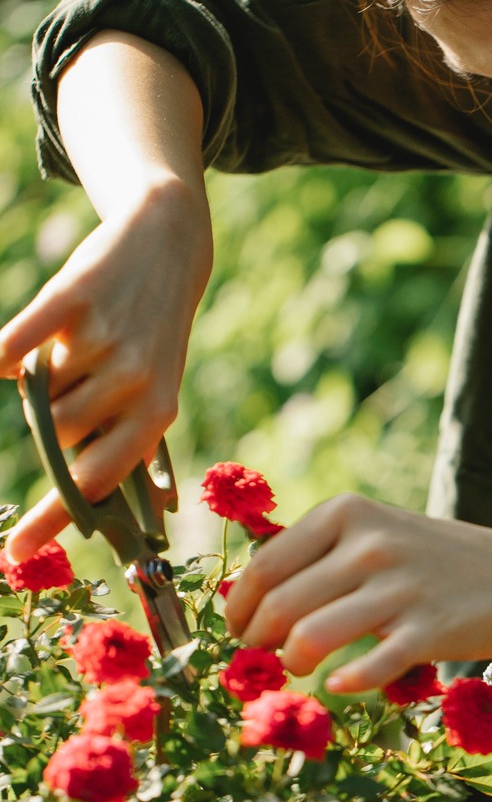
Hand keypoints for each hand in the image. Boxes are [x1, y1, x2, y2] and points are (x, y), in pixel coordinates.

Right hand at [0, 184, 211, 560]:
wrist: (165, 248)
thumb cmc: (154, 334)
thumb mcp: (158, 391)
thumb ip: (132, 444)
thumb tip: (134, 511)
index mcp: (158, 414)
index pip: (99, 481)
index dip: (55, 518)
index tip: (15, 553)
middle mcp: (137, 383)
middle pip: (56, 436)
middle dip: (52, 421)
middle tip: (74, 383)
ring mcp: (106, 341)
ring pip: (36, 396)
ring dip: (40, 382)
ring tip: (74, 352)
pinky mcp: (73, 298)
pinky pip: (12, 346)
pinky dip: (2, 354)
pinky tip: (5, 355)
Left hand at [224, 493, 491, 727]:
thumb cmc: (431, 559)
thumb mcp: (375, 531)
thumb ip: (316, 553)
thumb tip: (246, 595)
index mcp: (349, 513)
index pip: (265, 565)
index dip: (239, 606)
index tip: (238, 630)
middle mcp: (370, 544)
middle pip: (279, 606)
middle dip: (256, 641)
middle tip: (260, 657)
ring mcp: (399, 588)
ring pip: (309, 638)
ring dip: (291, 663)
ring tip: (298, 667)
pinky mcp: (425, 631)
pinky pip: (365, 669)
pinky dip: (344, 682)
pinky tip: (340, 683)